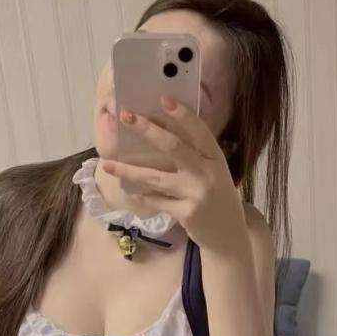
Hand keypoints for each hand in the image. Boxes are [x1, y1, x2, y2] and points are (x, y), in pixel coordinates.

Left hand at [101, 95, 245, 252]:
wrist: (228, 235)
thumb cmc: (217, 198)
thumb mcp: (214, 173)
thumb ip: (196, 156)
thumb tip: (160, 131)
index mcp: (216, 159)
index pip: (200, 132)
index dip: (183, 115)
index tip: (164, 99)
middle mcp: (208, 174)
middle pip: (174, 147)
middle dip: (147, 130)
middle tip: (126, 116)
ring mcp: (197, 195)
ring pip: (156, 178)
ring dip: (130, 171)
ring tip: (108, 164)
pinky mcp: (186, 214)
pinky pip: (157, 201)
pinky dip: (142, 197)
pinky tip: (130, 192)